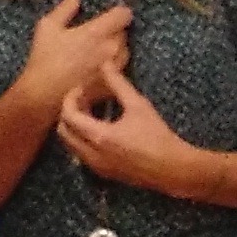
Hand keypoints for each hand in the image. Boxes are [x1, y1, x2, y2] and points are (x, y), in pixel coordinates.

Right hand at [16, 0, 132, 120]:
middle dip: (115, 30)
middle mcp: (111, 49)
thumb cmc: (44, 59)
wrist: (43, 96)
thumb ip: (66, 6)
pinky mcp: (112, 85)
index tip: (112, 13)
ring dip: (116, 48)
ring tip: (98, 51)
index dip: (119, 12)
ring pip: (124, 51)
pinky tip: (96, 68)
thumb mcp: (49, 27)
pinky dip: (113, 65)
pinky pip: (120, 70)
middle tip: (98, 33)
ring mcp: (114, 69)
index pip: (124, 14)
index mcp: (98, 32)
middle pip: (124, 33)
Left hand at [54, 65, 211, 197]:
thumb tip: (106, 64)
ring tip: (92, 111)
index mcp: (98, 137)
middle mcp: (91, 154)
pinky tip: (102, 128)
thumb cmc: (157, 136)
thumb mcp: (138, 106)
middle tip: (84, 99)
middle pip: (64, 131)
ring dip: (75, 127)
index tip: (84, 88)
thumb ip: (119, 84)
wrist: (172, 169)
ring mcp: (96, 166)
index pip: (68, 115)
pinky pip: (82, 154)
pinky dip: (83, 139)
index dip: (71, 98)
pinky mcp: (103, 172)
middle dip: (69, 113)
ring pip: (71, 144)